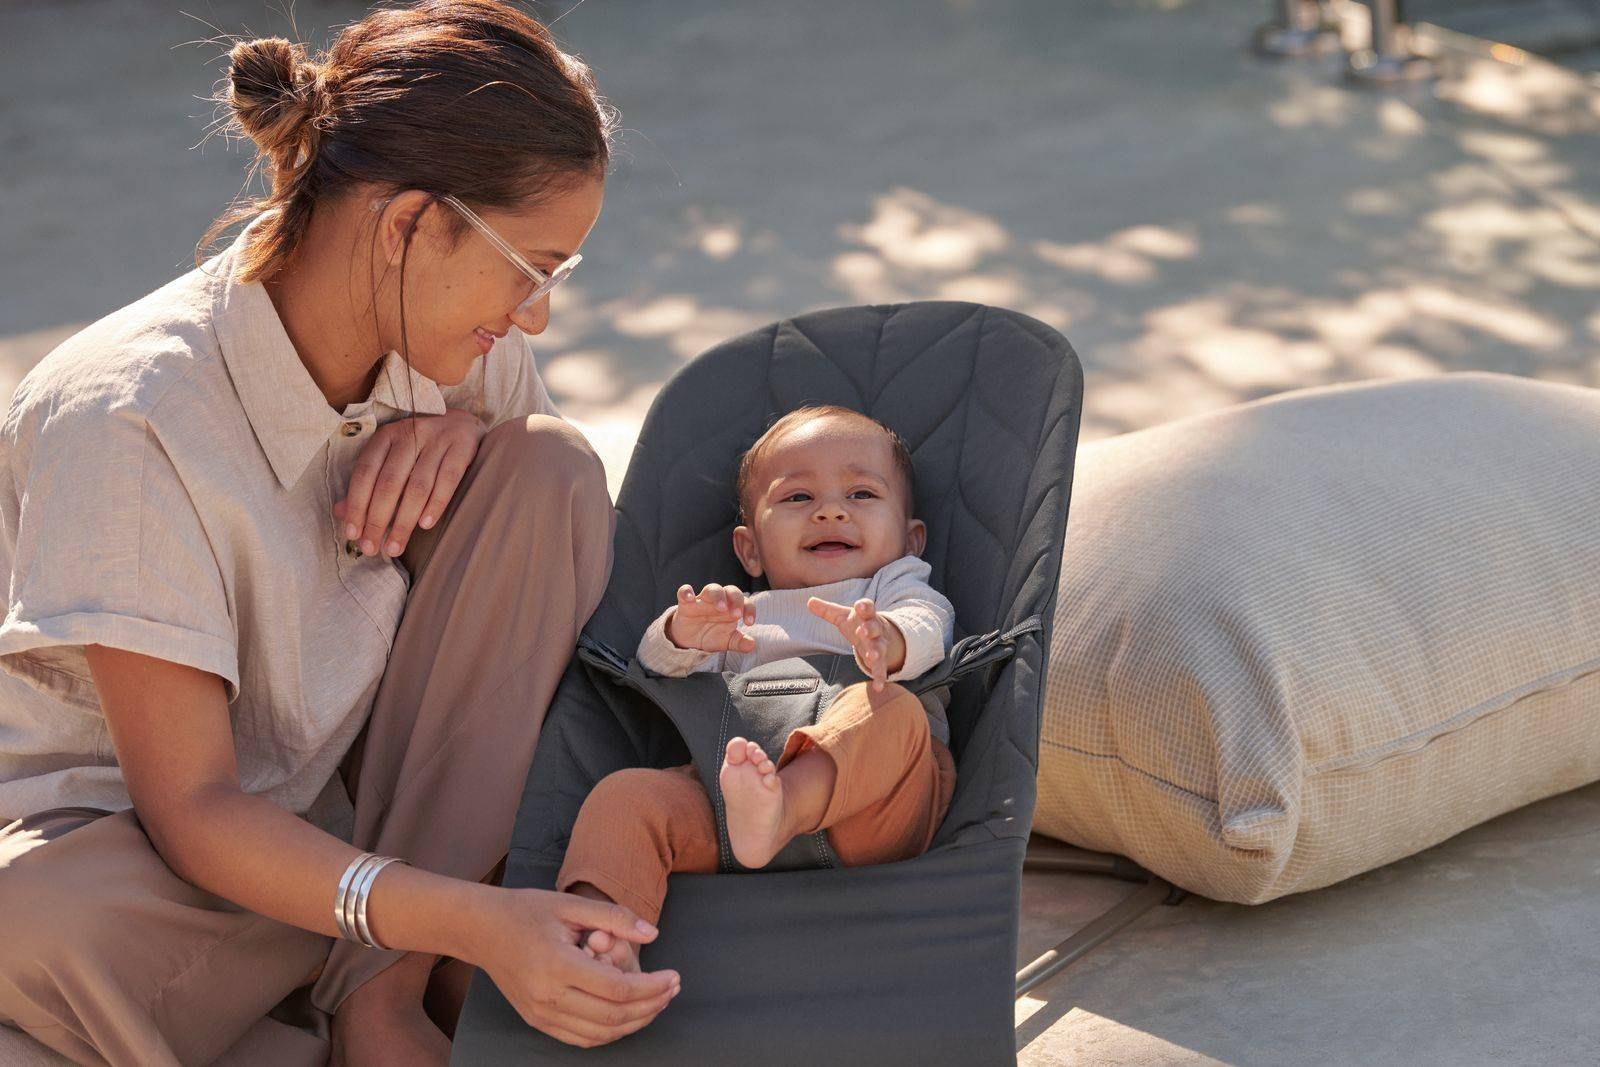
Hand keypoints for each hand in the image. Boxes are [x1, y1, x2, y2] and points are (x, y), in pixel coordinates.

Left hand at [334, 410, 486, 558]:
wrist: (464, 424)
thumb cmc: (422, 448)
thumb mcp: (392, 458)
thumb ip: (368, 484)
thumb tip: (341, 513)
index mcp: (386, 437)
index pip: (365, 473)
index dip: (357, 505)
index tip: (352, 534)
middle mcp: (411, 435)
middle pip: (389, 482)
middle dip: (378, 520)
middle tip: (372, 548)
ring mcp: (438, 441)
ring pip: (417, 486)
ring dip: (404, 521)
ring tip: (395, 547)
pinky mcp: (463, 449)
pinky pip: (447, 480)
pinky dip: (435, 504)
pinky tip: (425, 525)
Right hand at [469, 887, 678, 1048]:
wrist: (482, 929)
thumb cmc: (526, 911)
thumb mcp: (570, 904)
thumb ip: (614, 917)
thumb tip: (653, 934)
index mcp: (557, 965)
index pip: (618, 989)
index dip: (652, 987)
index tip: (673, 976)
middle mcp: (547, 997)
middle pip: (613, 1017)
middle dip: (651, 1006)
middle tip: (673, 989)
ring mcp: (540, 1014)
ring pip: (599, 1034)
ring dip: (635, 1023)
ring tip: (657, 1001)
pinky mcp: (536, 1021)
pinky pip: (580, 1038)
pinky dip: (609, 1032)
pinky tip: (628, 1014)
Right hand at [665, 583, 756, 653]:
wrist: (690, 641)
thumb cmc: (713, 635)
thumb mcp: (727, 641)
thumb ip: (739, 642)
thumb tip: (752, 645)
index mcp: (732, 608)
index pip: (745, 602)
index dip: (749, 610)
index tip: (749, 623)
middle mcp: (720, 600)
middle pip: (731, 590)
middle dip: (735, 600)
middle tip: (736, 615)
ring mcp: (702, 600)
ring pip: (712, 588)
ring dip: (718, 596)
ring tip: (721, 608)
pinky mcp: (686, 604)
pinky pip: (684, 592)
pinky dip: (686, 592)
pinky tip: (690, 598)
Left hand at [807, 596, 905, 690]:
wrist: (883, 635)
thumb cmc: (858, 623)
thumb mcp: (843, 616)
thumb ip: (827, 610)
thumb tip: (809, 601)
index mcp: (866, 616)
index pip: (867, 608)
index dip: (864, 607)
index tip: (859, 606)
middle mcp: (875, 629)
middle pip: (874, 627)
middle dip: (869, 629)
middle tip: (862, 631)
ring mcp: (879, 645)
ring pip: (879, 647)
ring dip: (876, 652)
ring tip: (871, 657)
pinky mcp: (880, 660)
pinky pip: (881, 668)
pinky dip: (880, 677)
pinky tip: (878, 687)